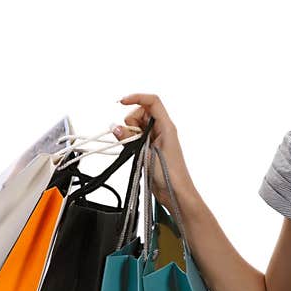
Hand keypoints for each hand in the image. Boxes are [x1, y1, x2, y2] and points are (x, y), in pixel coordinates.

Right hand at [114, 93, 194, 210]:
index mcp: (167, 126)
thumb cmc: (169, 175)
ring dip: (130, 133)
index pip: (153, 101)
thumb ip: (130, 139)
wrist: (175, 192)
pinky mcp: (149, 147)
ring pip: (136, 125)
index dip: (136, 97)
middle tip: (134, 140)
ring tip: (135, 149)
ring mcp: (155, 138)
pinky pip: (136, 137)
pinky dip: (130, 141)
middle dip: (131, 122)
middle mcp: (162, 129)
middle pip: (140, 112)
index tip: (121, 102)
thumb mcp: (147, 154)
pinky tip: (133, 151)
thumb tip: (116, 127)